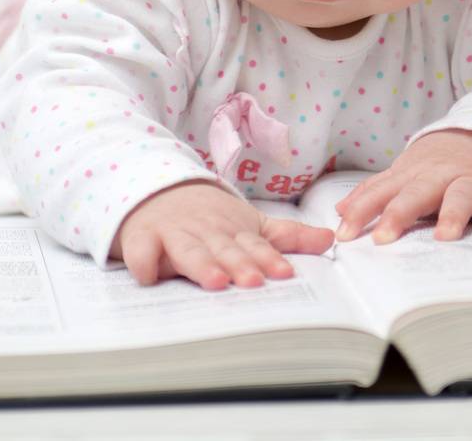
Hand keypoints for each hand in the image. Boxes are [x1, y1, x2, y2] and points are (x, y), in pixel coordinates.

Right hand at [109, 179, 334, 290]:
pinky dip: (144, 262)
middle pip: (223, 248)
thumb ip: (287, 236)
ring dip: (200, 264)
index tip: (284, 273)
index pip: (254, 245)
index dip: (268, 258)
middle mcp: (205, 230)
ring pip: (188, 250)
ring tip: (214, 281)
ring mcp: (173, 233)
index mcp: (233, 229)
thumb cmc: (209, 218)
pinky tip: (149, 276)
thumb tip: (331, 240)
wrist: (156, 189)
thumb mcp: (249, 223)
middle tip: (253, 281)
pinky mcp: (142, 237)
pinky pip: (141, 250)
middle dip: (238, 264)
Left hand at [332, 129, 471, 244]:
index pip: (382, 192)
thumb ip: (375, 191)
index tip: (344, 234)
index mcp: (413, 175)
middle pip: (416, 194)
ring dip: (453, 215)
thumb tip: (339, 210)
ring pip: (460, 197)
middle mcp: (440, 177)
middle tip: (383, 238)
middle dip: (398, 214)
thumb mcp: (406, 173)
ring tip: (446, 237)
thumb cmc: (440, 165)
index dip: (361, 211)